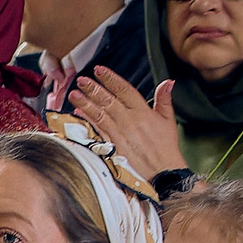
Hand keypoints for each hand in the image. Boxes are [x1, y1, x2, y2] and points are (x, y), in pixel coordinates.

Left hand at [70, 70, 187, 177]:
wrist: (163, 172)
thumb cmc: (165, 146)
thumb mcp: (168, 120)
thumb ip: (164, 99)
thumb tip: (168, 81)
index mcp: (143, 112)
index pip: (124, 90)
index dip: (110, 79)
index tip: (99, 70)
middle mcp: (129, 121)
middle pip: (108, 100)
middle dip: (93, 88)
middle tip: (82, 79)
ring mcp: (119, 134)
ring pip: (99, 114)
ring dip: (85, 103)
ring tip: (74, 93)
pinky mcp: (113, 146)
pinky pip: (98, 130)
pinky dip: (87, 121)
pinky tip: (79, 113)